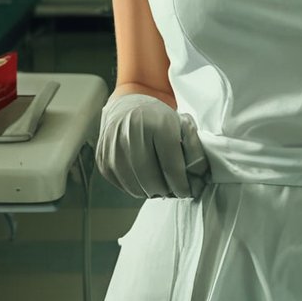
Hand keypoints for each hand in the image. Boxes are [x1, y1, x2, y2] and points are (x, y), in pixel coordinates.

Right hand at [96, 92, 210, 198]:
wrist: (126, 107)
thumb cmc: (158, 118)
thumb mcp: (182, 125)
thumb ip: (195, 150)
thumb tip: (199, 178)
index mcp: (156, 125)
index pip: (172, 167)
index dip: (183, 185)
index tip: (190, 191)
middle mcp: (131, 136)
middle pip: (153, 181)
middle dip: (168, 191)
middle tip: (176, 191)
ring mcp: (113, 149)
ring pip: (137, 188)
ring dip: (153, 192)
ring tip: (162, 186)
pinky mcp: (103, 161)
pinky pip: (124, 186)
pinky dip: (138, 188)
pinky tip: (146, 180)